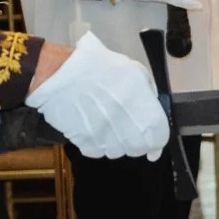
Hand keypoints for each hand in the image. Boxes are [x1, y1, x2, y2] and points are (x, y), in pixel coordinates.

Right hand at [24, 32, 170, 159]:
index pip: (158, 137)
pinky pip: (96, 152)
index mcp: (141, 104)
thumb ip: (147, 93)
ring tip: (109, 129)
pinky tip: (94, 132)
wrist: (59, 72)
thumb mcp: (133, 70)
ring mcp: (103, 134)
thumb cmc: (96, 66)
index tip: (155, 147)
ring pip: (117, 152)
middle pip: (138, 149)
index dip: (158, 144)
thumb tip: (152, 110)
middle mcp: (124, 123)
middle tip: (132, 136)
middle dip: (138, 145)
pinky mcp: (83, 140)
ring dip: (117, 145)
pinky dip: (98, 146)